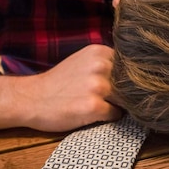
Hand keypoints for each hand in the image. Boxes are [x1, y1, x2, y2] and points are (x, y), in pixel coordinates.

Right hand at [0, 44, 123, 131]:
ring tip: (103, 105)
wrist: (31, 98)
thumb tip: (137, 73)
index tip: (121, 84)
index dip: (128, 78)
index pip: (130, 65)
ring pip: (126, 99)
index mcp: (100, 52)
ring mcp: (97, 86)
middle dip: (125, 92)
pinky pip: (116, 114)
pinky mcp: (93, 106)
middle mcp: (100, 66)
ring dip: (119, 105)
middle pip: (131, 83)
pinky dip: (110, 117)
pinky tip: (97, 114)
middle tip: (111, 98)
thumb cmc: (60, 82)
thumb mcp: (84, 61)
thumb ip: (107, 63)